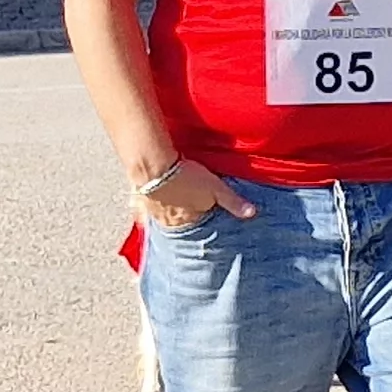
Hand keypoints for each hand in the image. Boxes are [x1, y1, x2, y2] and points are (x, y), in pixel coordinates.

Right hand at [133, 161, 256, 231]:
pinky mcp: (139, 198)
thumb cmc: (186, 177)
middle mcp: (167, 221)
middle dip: (183, 220)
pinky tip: (141, 209)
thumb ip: (232, 202)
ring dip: (165, 214)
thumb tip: (251, 214)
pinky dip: (141, 209)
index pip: (197, 226)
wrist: (154, 165)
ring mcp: (151, 211)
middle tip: (186, 214)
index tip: (205, 215)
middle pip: (178, 224)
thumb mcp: (216, 188)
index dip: (202, 219)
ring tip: (170, 209)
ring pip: (160, 217)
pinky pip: (139, 208)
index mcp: (186, 221)